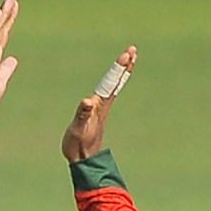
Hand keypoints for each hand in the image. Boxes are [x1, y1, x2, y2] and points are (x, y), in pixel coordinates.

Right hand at [62, 46, 136, 162]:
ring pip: (114, 86)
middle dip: (124, 65)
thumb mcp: (78, 130)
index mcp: (99, 106)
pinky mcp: (98, 113)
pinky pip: (108, 92)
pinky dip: (113, 82)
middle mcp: (103, 105)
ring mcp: (102, 108)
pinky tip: (113, 81)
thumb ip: (83, 115)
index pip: (111, 82)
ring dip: (121, 72)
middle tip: (132, 50)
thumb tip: (87, 101)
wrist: (84, 160)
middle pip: (116, 81)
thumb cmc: (79, 145)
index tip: (126, 54)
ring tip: (128, 59)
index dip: (118, 68)